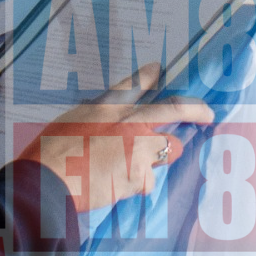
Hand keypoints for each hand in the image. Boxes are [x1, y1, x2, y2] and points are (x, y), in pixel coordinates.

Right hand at [19, 64, 212, 212]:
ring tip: (127, 167)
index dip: (147, 75)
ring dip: (158, 157)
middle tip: (208, 113)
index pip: (132, 84)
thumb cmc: (52, 152)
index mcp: (106, 107)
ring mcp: (138, 149)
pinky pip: (149, 180)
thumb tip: (112, 122)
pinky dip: (138, 184)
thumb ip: (96, 119)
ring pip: (167, 150)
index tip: (157, 69)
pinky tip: (116, 185)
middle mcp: (127, 123)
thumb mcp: (72, 123)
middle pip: (173, 110)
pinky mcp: (140, 176)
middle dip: (195, 110)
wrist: (48, 180)